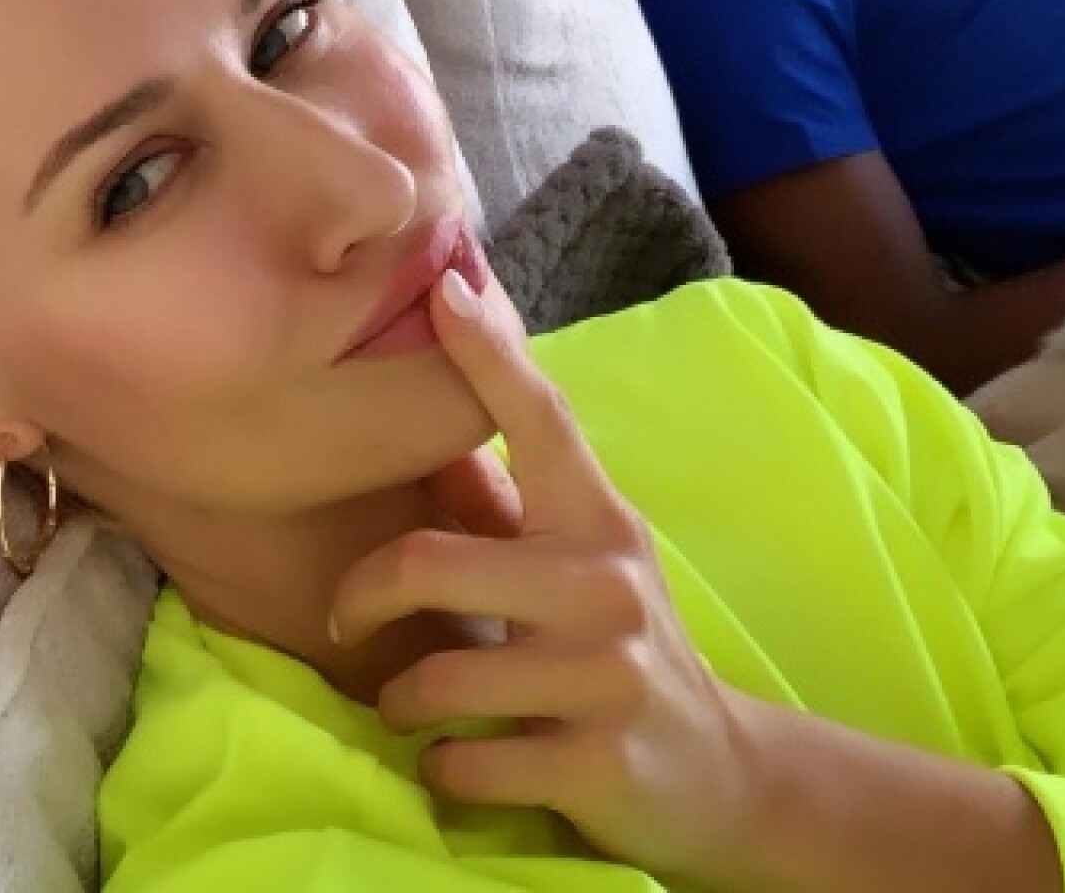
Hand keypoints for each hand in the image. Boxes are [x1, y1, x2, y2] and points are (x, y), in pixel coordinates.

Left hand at [329, 271, 751, 885]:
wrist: (720, 774)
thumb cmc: (617, 644)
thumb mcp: (579, 561)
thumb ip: (505, 502)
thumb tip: (414, 418)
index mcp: (598, 518)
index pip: (543, 416)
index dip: (489, 353)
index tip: (445, 289)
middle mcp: (607, 582)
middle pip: (431, 563)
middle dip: (362, 599)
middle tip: (345, 620)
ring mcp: (605, 674)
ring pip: (438, 679)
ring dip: (402, 703)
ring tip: (412, 707)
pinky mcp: (595, 764)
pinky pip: (465, 764)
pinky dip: (441, 771)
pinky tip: (459, 761)